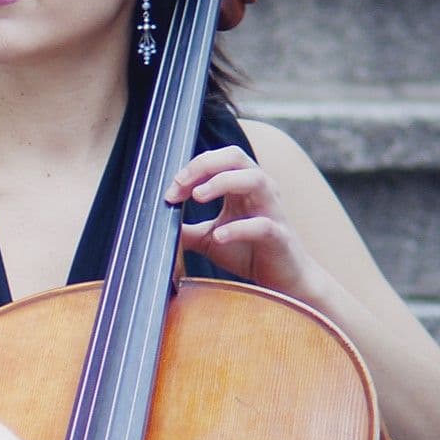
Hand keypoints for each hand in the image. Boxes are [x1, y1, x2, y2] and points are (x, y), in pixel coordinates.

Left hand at [168, 144, 324, 299]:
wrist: (281, 282)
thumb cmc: (248, 252)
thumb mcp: (210, 238)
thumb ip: (187, 229)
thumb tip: (158, 225)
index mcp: (242, 186)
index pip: (217, 160)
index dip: (192, 169)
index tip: (171, 191)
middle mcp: (260, 191)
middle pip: (236, 157)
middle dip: (205, 165)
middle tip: (181, 184)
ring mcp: (272, 211)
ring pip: (255, 179)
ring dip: (222, 183)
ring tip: (198, 196)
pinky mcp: (279, 236)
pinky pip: (262, 225)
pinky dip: (238, 228)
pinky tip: (218, 236)